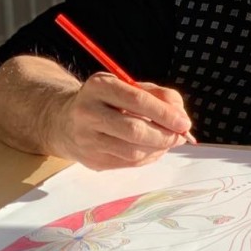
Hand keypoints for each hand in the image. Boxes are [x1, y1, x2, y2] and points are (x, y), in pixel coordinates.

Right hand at [52, 73, 194, 169]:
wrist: (66, 121)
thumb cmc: (108, 102)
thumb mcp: (131, 87)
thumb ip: (160, 96)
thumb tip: (181, 117)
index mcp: (99, 86)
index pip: (137, 100)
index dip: (165, 113)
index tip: (184, 123)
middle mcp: (87, 112)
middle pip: (134, 130)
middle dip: (164, 135)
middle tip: (180, 136)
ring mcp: (87, 139)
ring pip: (133, 151)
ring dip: (159, 149)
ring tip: (168, 141)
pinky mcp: (92, 160)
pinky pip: (129, 163)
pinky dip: (148, 157)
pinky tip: (153, 149)